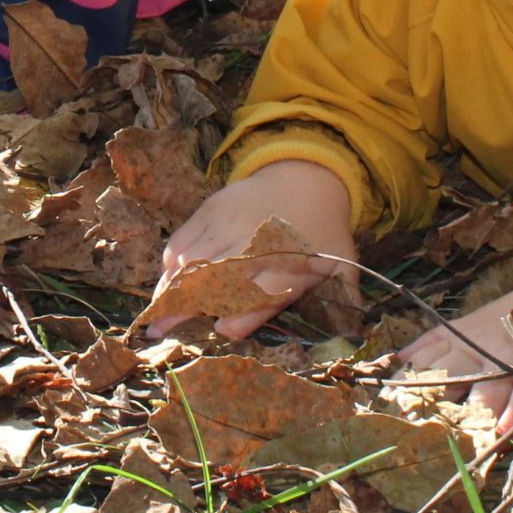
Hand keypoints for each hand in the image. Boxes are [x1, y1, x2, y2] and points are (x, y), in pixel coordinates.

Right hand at [149, 159, 356, 339]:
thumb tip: (357, 337)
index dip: (241, 314)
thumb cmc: (323, 229)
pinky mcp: (211, 209)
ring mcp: (228, 224)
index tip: (221, 330)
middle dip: (185, 306)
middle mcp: (254, 244)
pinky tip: (165, 282)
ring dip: (171, 288)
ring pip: (192, 260)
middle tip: (159, 333)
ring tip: (154, 314)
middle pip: (215, 278)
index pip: (262, 293)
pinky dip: (171, 262)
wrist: (306, 175)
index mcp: (289, 262)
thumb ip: (346, 299)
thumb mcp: (342, 262)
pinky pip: (183, 239)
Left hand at [398, 269, 512, 433]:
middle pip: (448, 377)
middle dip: (429, 402)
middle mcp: (478, 349)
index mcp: (459, 336)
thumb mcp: (467, 323)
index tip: (385, 403)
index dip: (405, 382)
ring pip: (484, 388)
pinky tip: (502, 430)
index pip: (425, 360)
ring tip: (455, 435)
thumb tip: (400, 357)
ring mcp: (507, 360)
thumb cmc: (507, 315)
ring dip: (471, 412)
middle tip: (411, 427)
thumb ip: (434, 340)